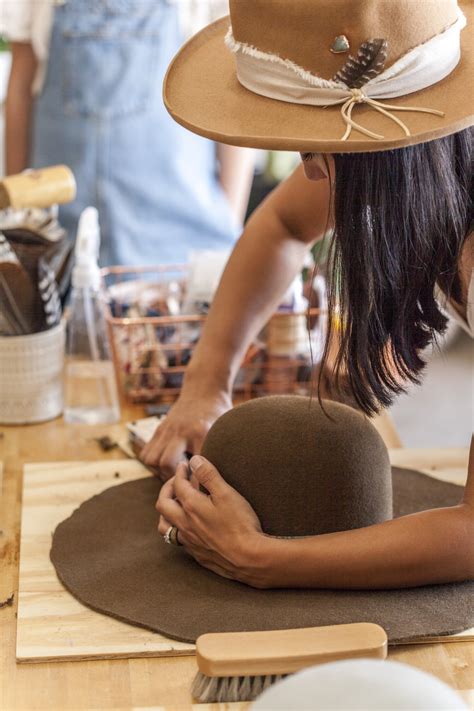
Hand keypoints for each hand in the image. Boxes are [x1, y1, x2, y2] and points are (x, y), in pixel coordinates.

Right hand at [141, 388, 231, 480]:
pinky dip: (153, 463)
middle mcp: (181, 431)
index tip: (203, 497)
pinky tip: (166, 465)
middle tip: (184, 485)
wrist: (204, 389)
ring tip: (174, 475)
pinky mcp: (159, 429)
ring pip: (152, 459)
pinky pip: (146, 453)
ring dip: (160, 471)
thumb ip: (224, 452)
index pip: (196, 466)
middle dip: (173, 478)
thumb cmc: (219, 413)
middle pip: (167, 463)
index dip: (197, 486)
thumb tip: (230, 480)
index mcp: (201, 432)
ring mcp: (168, 429)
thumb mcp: (225, 431)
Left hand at [156, 456, 267, 586]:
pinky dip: (178, 528)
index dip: (180, 472)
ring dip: (166, 512)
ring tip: (177, 504)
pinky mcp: (196, 554)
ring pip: (165, 526)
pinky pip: (178, 540)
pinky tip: (190, 526)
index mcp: (191, 507)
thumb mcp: (226, 494)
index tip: (186, 465)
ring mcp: (189, 541)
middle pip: (163, 504)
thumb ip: (209, 475)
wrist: (249, 559)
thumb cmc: (240, 524)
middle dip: (167, 489)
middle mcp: (184, 525)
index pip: (177, 485)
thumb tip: (194, 460)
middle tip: (177, 481)